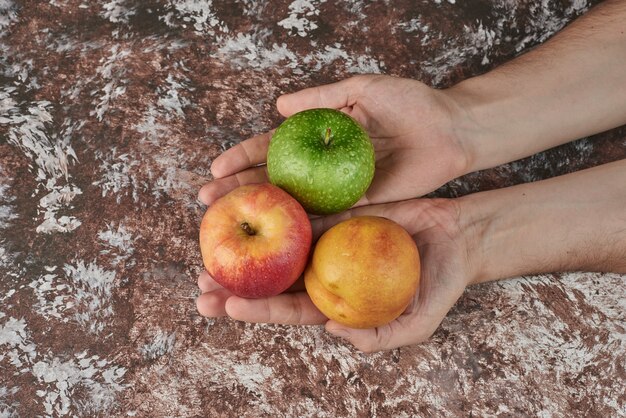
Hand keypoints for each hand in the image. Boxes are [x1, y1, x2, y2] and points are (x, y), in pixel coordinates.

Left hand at [196, 198, 472, 351]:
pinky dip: (274, 209)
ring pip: (278, 246)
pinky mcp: (336, 213)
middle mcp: (325, 273)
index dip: (259, 309)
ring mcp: (328, 242)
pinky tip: (247, 203)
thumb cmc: (441, 283)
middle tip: (199, 284)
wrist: (457, 236)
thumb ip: (381, 335)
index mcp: (337, 303)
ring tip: (209, 245)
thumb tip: (332, 331)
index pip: (291, 310)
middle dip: (235, 285)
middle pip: (273, 281)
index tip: (228, 305)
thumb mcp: (419, 320)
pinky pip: (301, 209)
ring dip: (246, 249)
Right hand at [198, 75, 469, 205]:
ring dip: (262, 213)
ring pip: (294, 202)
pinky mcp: (362, 206)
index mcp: (321, 134)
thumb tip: (278, 106)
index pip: (273, 147)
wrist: (452, 131)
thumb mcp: (364, 89)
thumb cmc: (412, 104)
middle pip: (275, 179)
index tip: (215, 168)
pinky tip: (276, 238)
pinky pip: (327, 217)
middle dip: (240, 189)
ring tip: (231, 222)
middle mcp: (325, 164)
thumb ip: (323, 95)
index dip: (244, 157)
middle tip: (208, 201)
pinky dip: (301, 226)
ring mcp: (340, 187)